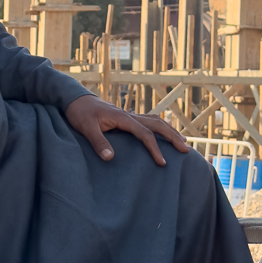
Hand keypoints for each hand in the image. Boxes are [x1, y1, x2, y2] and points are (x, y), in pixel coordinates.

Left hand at [63, 94, 188, 166]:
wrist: (76, 99)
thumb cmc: (80, 113)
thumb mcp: (86, 127)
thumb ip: (98, 142)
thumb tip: (110, 158)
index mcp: (123, 118)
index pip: (144, 134)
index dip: (155, 148)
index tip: (162, 163)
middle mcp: (130, 115)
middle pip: (158, 125)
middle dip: (173, 137)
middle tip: (186, 150)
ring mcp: (129, 116)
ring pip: (156, 121)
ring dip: (170, 131)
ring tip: (183, 143)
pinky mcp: (127, 118)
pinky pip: (149, 122)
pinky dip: (160, 128)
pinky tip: (165, 134)